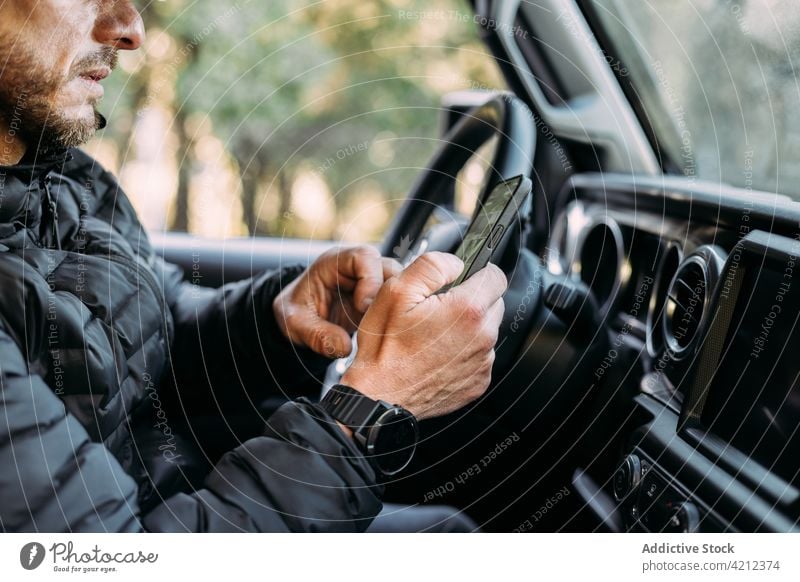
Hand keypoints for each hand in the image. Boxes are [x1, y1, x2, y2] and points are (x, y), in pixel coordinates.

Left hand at [273, 246, 401, 357]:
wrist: (295, 320)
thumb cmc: (293, 314)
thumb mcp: (295, 325)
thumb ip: (316, 335)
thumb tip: (344, 348)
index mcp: (335, 263)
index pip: (364, 257)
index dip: (370, 279)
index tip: (363, 307)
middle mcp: (357, 269)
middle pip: (389, 268)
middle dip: (390, 294)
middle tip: (382, 321)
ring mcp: (371, 284)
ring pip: (400, 285)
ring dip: (397, 306)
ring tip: (386, 329)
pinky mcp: (379, 300)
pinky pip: (398, 302)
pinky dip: (397, 316)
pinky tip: (389, 333)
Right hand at [340, 252, 506, 419]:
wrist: (379, 395)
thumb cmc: (385, 347)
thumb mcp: (397, 291)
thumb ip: (432, 266)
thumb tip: (456, 262)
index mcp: (467, 311)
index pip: (496, 277)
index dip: (478, 272)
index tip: (462, 278)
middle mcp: (482, 337)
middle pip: (493, 303)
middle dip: (472, 300)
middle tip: (439, 309)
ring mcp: (482, 363)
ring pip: (486, 331)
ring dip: (468, 328)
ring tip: (434, 335)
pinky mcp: (478, 382)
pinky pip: (479, 357)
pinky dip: (463, 353)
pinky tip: (438, 355)